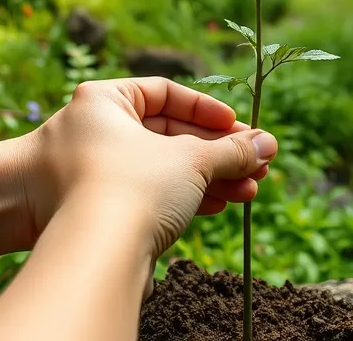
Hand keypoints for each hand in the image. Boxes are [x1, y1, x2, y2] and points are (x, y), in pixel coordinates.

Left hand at [13, 77, 277, 260]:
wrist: (88, 259)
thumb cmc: (135, 188)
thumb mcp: (193, 161)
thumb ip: (232, 150)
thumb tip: (267, 144)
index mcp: (102, 101)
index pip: (163, 93)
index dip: (207, 111)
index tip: (239, 127)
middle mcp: (88, 131)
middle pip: (165, 134)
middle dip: (216, 152)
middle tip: (256, 165)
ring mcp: (85, 174)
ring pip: (158, 168)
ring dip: (208, 177)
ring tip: (249, 190)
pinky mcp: (91, 211)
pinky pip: (144, 193)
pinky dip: (181, 197)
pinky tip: (220, 205)